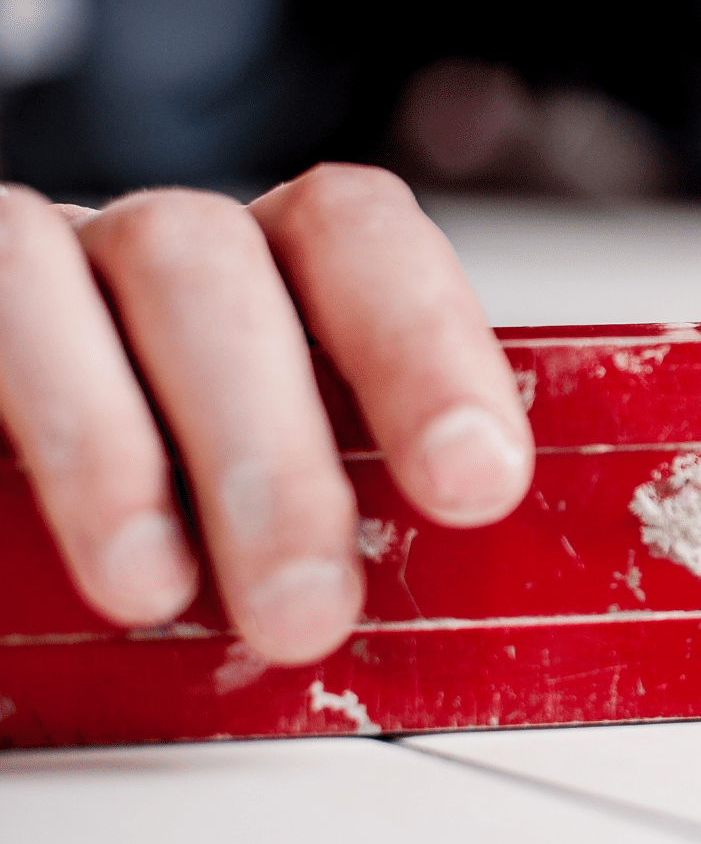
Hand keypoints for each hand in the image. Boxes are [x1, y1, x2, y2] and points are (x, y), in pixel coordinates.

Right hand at [0, 165, 533, 661]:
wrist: (30, 489)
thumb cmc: (185, 511)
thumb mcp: (294, 513)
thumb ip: (374, 519)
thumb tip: (509, 601)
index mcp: (271, 270)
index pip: (354, 237)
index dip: (422, 344)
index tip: (477, 480)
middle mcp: (150, 252)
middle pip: (212, 261)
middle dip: (271, 439)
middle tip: (310, 605)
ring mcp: (35, 273)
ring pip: (51, 278)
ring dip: (111, 448)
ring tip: (152, 595)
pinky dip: (24, 430)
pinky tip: (30, 533)